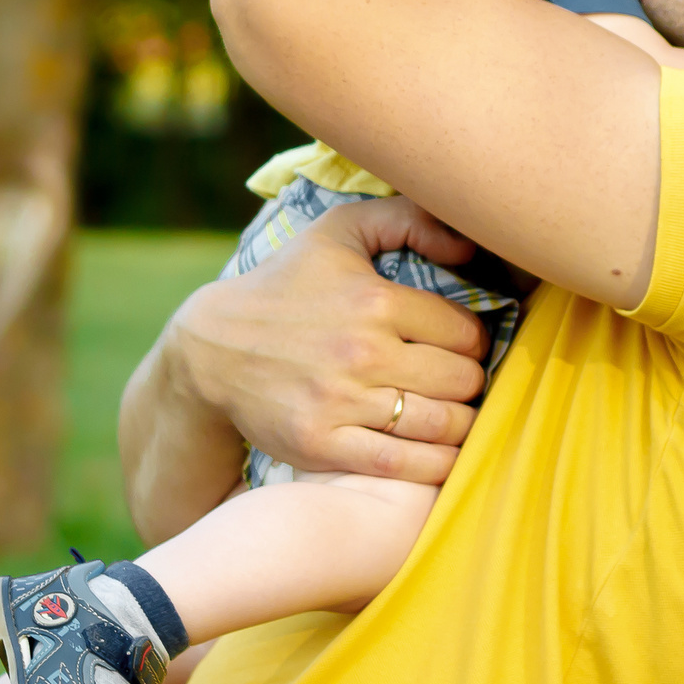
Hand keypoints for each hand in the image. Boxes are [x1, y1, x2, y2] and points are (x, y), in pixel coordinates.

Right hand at [169, 198, 489, 485]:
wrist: (211, 350)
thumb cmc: (286, 286)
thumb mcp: (338, 231)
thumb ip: (406, 219)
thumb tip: (468, 247)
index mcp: (374, 299)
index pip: (464, 332)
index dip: (473, 342)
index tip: (461, 348)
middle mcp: (362, 352)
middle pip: (461, 380)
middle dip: (470, 383)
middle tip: (461, 384)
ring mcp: (341, 402)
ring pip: (441, 424)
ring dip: (461, 424)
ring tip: (456, 417)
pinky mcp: (322, 445)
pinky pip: (403, 464)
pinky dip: (435, 464)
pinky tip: (442, 454)